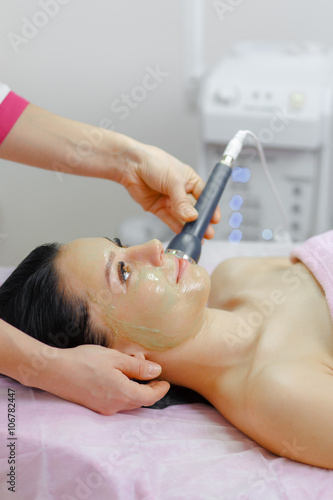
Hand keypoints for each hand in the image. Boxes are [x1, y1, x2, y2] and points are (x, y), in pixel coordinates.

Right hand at [42, 345, 169, 414]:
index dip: (160, 389)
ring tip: (130, 365)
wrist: (54, 371)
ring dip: (134, 386)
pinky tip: (116, 373)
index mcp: (123, 394)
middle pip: (139, 400)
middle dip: (147, 385)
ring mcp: (103, 408)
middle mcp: (115, 406)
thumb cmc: (85, 361)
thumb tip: (156, 371)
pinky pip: (115, 400)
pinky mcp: (94, 405)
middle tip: (146, 367)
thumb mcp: (116, 358)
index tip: (166, 382)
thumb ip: (138, 367)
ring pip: (127, 400)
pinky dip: (122, 389)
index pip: (150, 397)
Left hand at [123, 144, 220, 238]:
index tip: (215, 219)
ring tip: (198, 237)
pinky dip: (176, 228)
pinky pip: (170, 220)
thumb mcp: (173, 181)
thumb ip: (182, 201)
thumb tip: (192, 217)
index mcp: (189, 180)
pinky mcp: (158, 208)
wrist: (130, 165)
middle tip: (208, 232)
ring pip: (182, 217)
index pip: (204, 195)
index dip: (210, 207)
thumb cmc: (154, 163)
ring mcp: (169, 200)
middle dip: (202, 221)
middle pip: (195, 209)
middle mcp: (181, 191)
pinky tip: (183, 234)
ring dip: (190, 227)